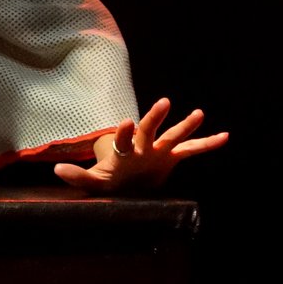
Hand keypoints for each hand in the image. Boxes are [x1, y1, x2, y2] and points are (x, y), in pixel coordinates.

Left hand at [52, 99, 227, 192]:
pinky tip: (225, 136)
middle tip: (164, 102)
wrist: (125, 181)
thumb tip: (57, 170)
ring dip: (186, 125)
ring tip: (199, 113)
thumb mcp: (95, 182)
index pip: (123, 139)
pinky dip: (207, 144)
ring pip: (173, 135)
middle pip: (149, 130)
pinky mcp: (171, 157)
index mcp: (123, 151)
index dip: (124, 132)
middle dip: (155, 117)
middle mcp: (142, 146)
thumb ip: (78, 177)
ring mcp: (158, 150)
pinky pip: (192, 150)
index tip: (125, 122)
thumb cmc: (110, 178)